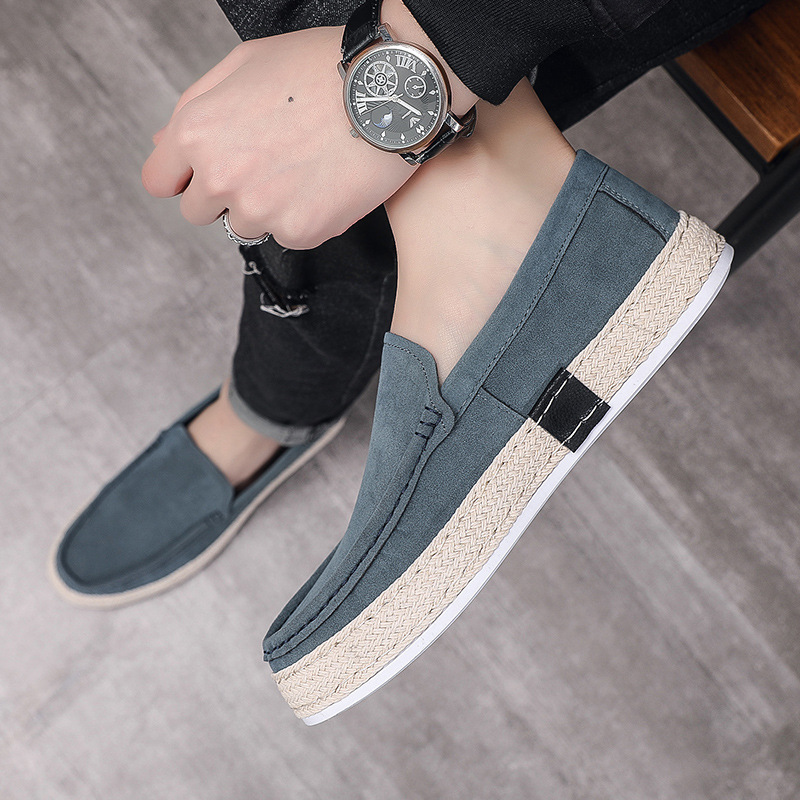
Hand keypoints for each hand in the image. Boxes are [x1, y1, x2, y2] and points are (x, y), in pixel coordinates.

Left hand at [141, 27, 417, 249]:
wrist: (387, 92)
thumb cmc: (321, 69)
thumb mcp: (244, 64)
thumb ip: (196, 107)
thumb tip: (164, 144)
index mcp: (198, 133)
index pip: (160, 182)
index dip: (183, 177)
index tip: (201, 177)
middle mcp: (222, 178)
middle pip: (200, 212)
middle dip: (224, 193)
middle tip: (265, 165)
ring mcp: (261, 210)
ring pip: (247, 226)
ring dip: (266, 207)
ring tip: (301, 169)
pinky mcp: (299, 231)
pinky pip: (289, 235)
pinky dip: (304, 216)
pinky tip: (323, 182)